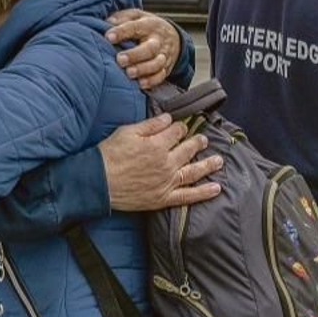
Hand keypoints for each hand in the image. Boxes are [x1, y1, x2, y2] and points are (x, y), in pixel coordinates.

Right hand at [99, 113, 223, 210]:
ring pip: (193, 171)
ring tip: (219, 160)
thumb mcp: (127, 131)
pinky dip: (203, 193)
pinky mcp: (163, 198)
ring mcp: (167, 182)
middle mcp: (166, 163)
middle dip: (197, 142)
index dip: (180, 127)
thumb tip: (168, 118)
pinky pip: (188, 196)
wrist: (98, 182)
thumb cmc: (109, 155)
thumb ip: (150, 125)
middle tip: (204, 139)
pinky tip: (216, 189)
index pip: (176, 132)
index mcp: (157, 144)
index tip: (182, 127)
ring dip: (208, 165)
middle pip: (187, 149)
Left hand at [105, 10, 182, 88]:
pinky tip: (140, 84)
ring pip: (157, 63)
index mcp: (149, 25)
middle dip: (135, 55)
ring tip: (129, 73)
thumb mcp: (136, 15)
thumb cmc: (146, 26)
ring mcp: (163, 55)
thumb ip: (122, 17)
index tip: (108, 37)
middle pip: (149, 48)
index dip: (121, 32)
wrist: (173, 36)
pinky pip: (161, 75)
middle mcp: (158, 40)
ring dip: (143, 69)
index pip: (134, 27)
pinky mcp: (166, 68)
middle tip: (120, 60)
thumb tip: (108, 22)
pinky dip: (152, 81)